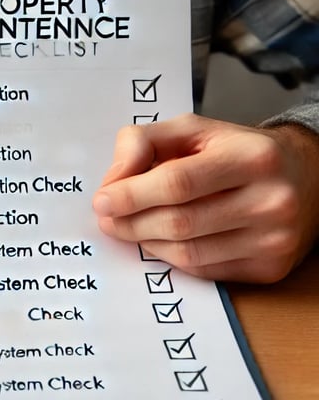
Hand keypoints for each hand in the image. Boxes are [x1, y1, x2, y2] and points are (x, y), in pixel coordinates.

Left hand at [92, 113, 318, 282]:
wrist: (304, 178)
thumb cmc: (235, 151)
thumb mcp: (194, 130)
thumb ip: (145, 142)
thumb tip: (113, 180)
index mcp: (252, 156)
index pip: (178, 182)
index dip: (132, 194)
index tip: (101, 201)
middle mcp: (271, 200)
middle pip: (179, 222)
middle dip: (132, 223)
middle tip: (107, 218)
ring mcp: (273, 240)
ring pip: (188, 253)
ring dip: (146, 243)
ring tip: (127, 228)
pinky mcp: (269, 269)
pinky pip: (203, 270)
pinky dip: (171, 257)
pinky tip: (160, 241)